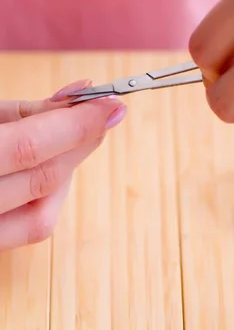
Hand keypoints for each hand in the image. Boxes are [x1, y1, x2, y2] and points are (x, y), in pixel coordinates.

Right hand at [0, 81, 126, 250]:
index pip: (28, 148)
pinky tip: (49, 171)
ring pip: (42, 216)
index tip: (111, 105)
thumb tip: (81, 100)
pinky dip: (48, 200)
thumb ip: (26, 113)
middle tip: (105, 115)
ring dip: (67, 174)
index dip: (77, 125)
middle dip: (82, 144)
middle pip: (43, 181)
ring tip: (73, 140)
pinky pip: (27, 230)